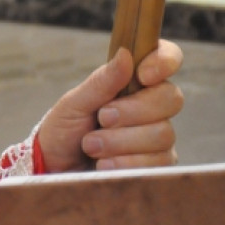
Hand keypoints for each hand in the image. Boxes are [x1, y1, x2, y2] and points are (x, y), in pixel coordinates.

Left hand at [37, 40, 183, 172]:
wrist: (54, 169)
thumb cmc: (63, 131)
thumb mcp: (75, 103)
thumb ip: (102, 81)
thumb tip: (125, 54)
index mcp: (133, 81)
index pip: (167, 58)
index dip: (164, 61)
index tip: (143, 75)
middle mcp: (151, 107)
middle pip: (171, 98)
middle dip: (133, 111)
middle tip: (102, 118)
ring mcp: (157, 137)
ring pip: (162, 134)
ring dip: (120, 141)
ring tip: (91, 146)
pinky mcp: (157, 166)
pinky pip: (157, 163)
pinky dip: (125, 163)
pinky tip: (103, 164)